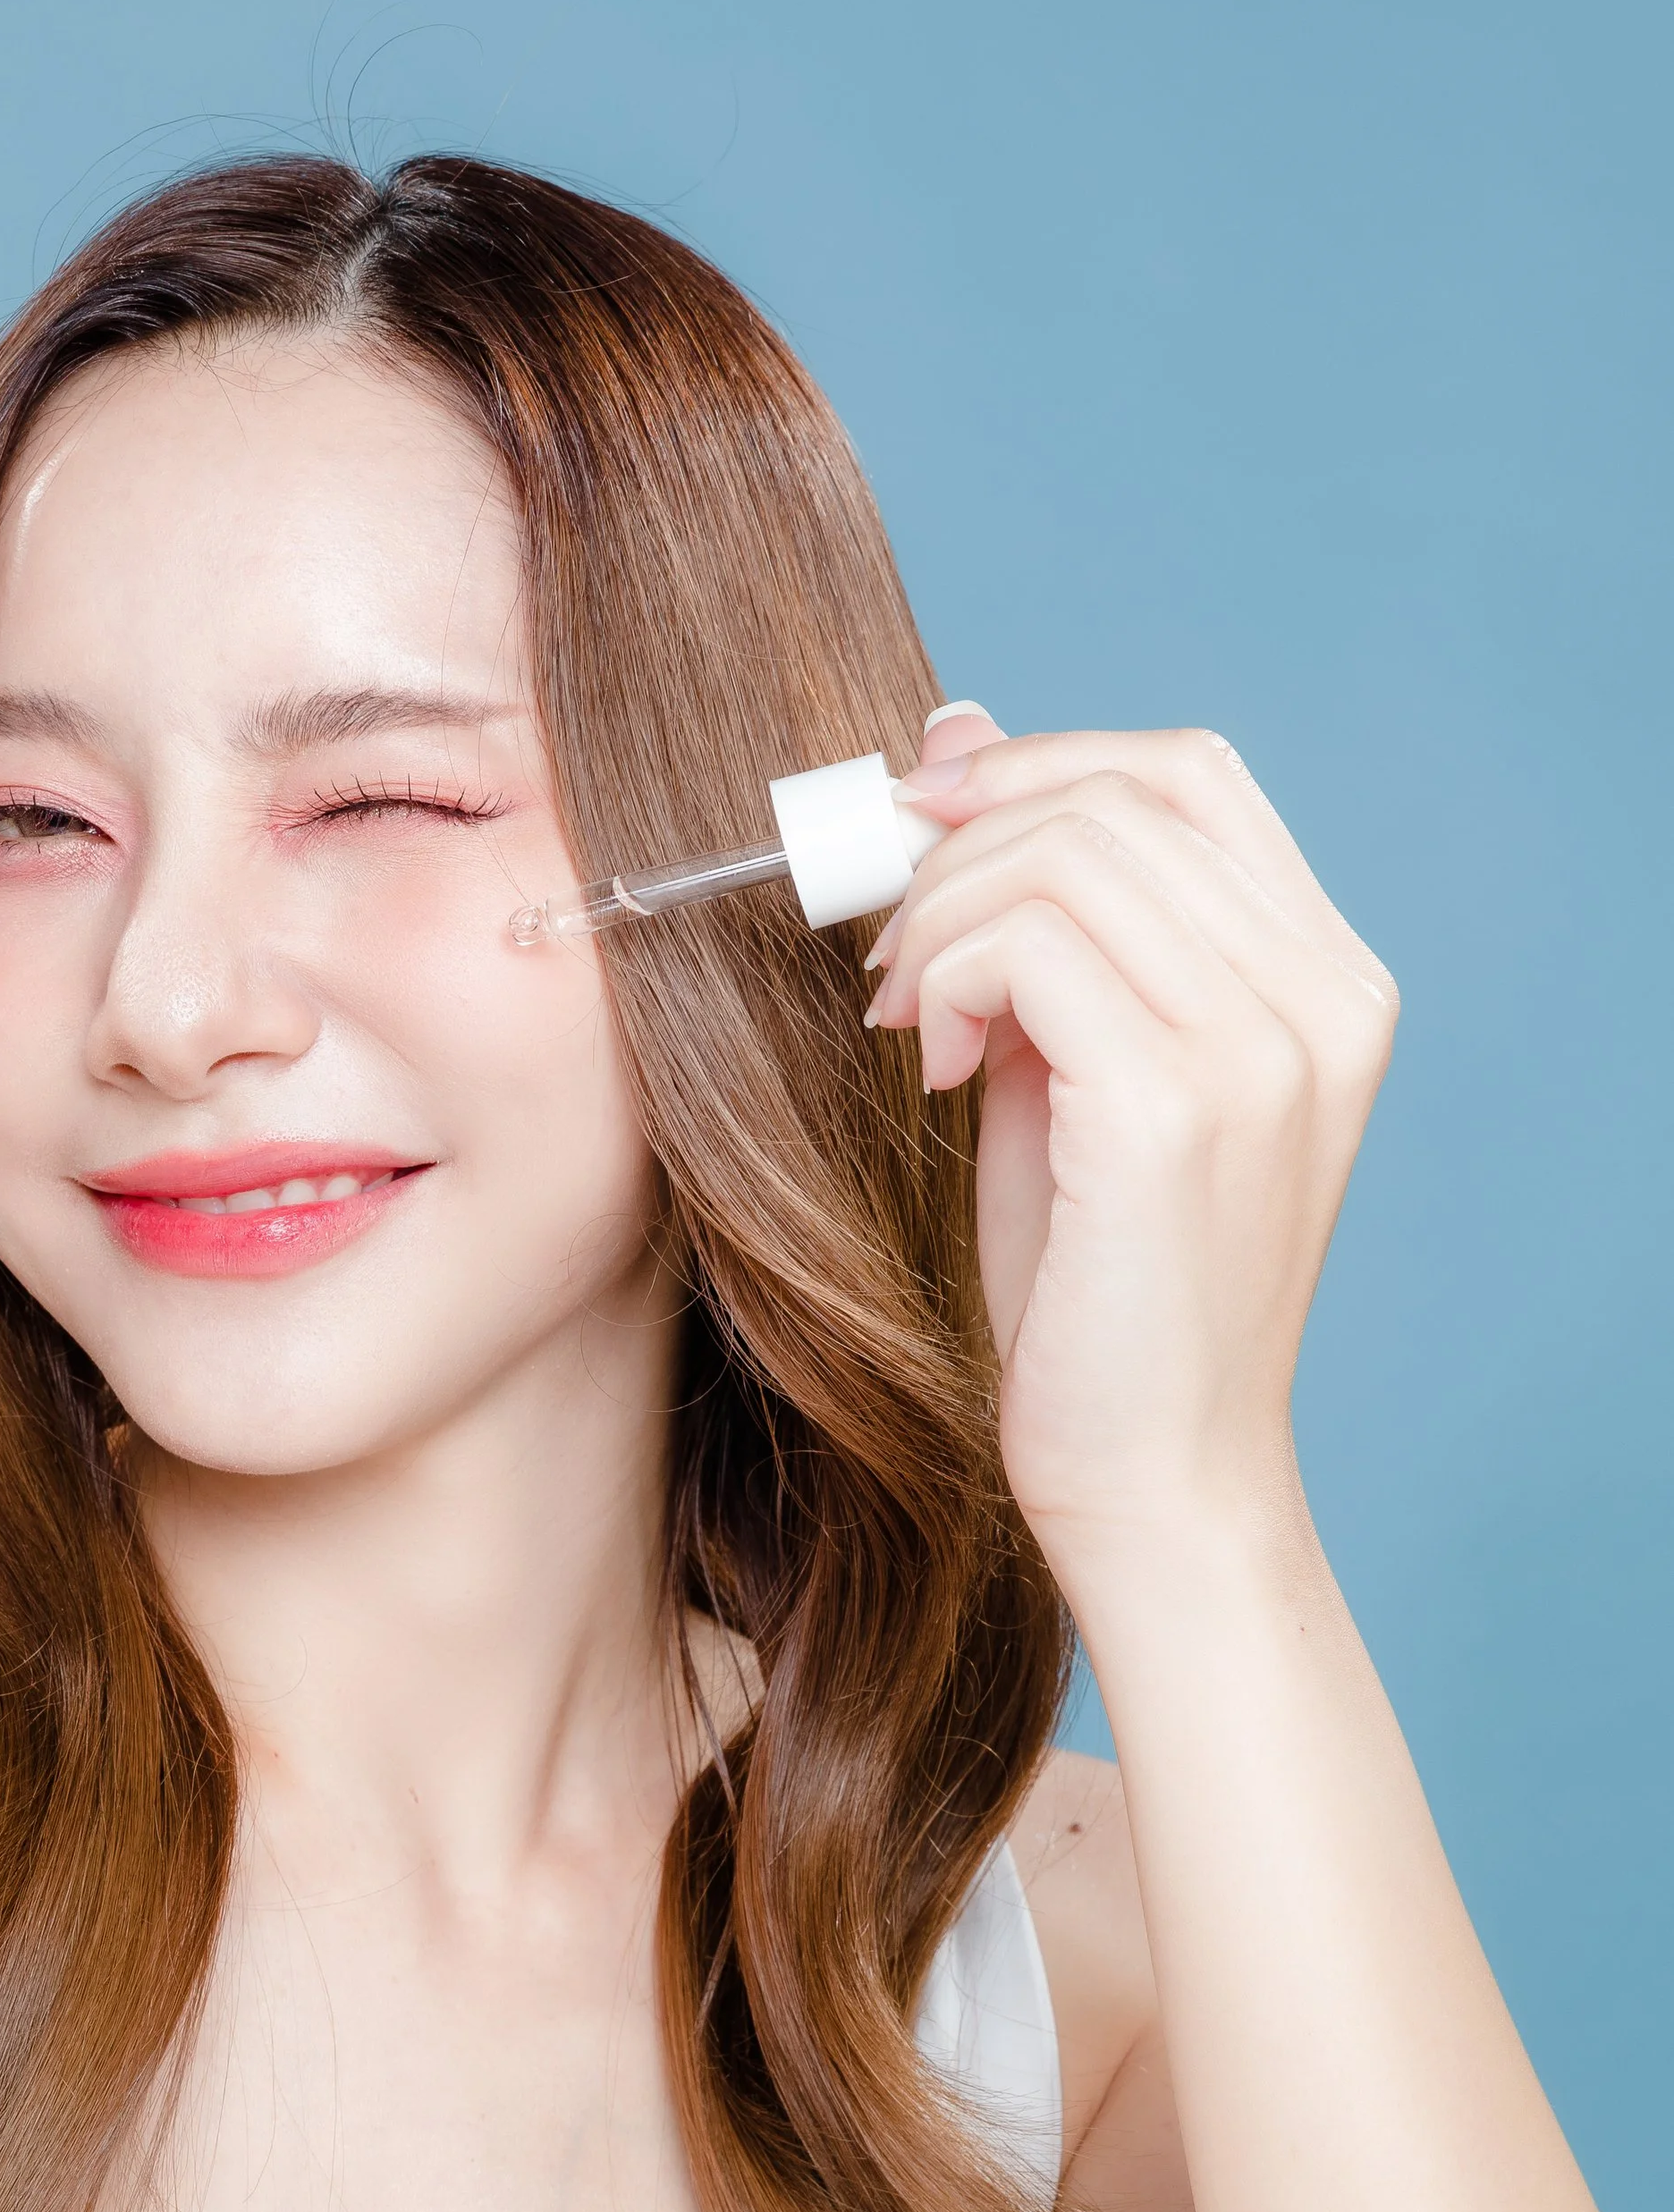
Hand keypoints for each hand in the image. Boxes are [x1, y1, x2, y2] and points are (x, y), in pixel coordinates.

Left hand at [863, 712, 1397, 1584]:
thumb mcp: (1069, 1068)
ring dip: (941, 913)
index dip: (1038, 763)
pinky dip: (948, 975)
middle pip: (1115, 797)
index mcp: (1325, 981)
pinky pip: (1031, 944)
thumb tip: (957, 733)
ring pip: (1062, 855)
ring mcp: (1266, 1051)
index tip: (923, 826)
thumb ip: (1039, 917)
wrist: (1150, 1478)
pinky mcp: (1180, 1110)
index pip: (1186, 773)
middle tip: (887, 947)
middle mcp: (1323, 999)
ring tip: (907, 1016)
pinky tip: (930, 1063)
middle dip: (961, 844)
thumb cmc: (1099, 1292)